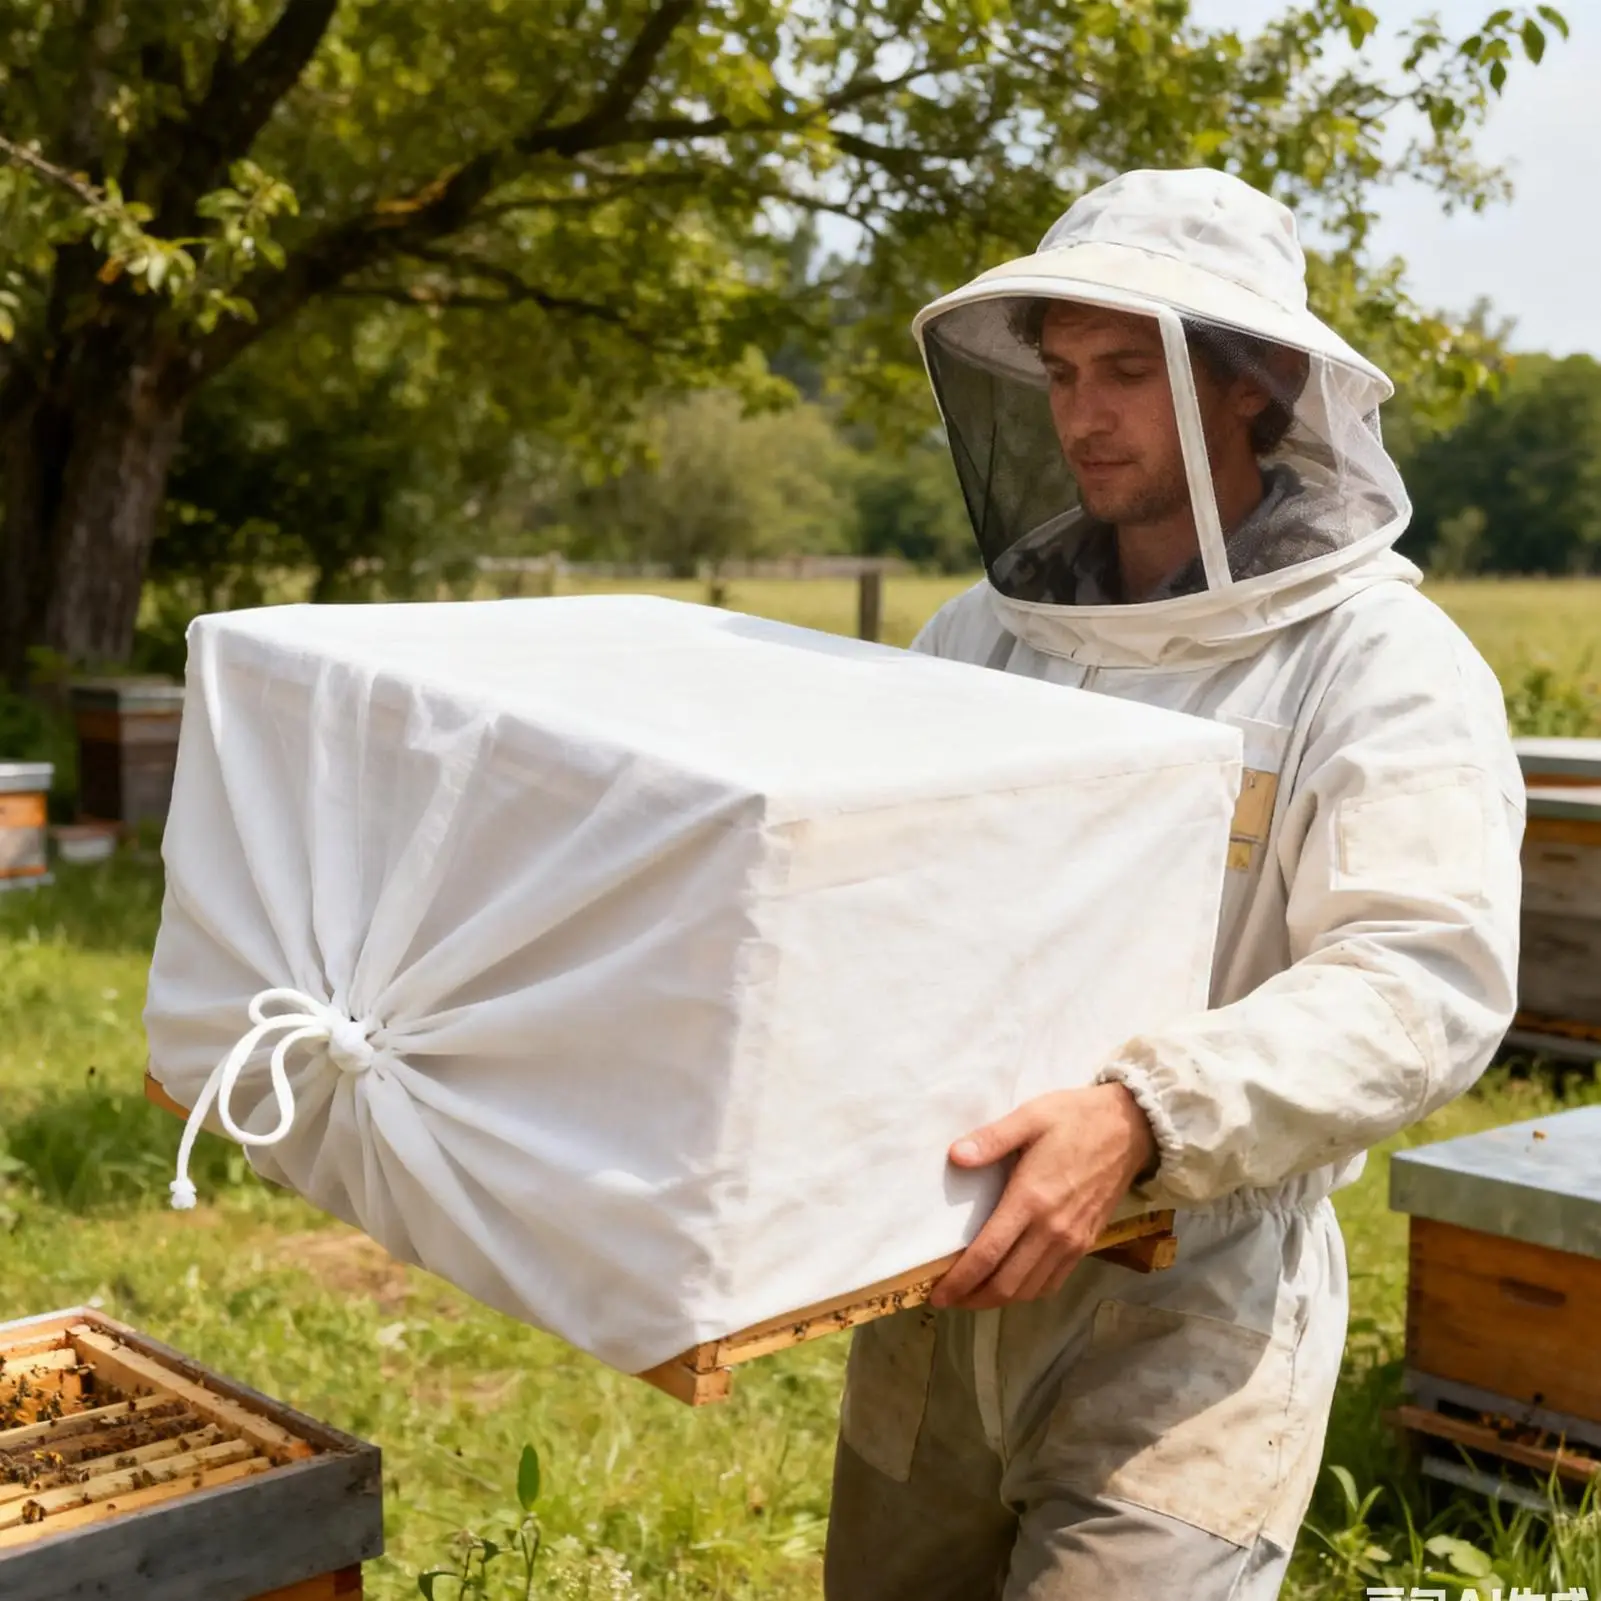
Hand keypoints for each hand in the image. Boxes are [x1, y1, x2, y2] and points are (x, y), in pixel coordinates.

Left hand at [928, 1084, 1155, 1311]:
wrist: (1130, 1128)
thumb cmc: (1075, 1118)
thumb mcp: (1030, 1116)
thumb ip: (991, 1138)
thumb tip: (956, 1156)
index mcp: (1031, 1200)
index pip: (988, 1255)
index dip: (959, 1280)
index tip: (937, 1293)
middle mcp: (1052, 1230)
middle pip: (1006, 1283)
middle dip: (972, 1298)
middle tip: (947, 1299)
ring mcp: (1072, 1241)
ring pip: (1030, 1289)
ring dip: (998, 1299)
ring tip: (972, 1294)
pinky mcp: (1087, 1243)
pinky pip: (1053, 1282)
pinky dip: (1027, 1291)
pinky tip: (1011, 1284)